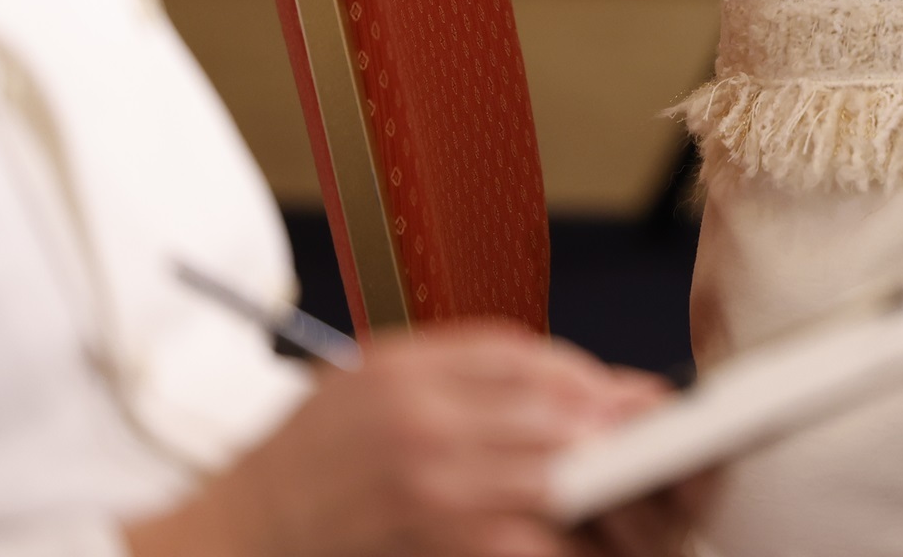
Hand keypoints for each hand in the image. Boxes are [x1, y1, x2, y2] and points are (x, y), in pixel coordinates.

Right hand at [128, 326, 681, 556]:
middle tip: (664, 445)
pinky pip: (525, 540)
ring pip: (555, 482)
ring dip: (609, 488)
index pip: (531, 363)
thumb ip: (472, 366)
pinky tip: (587, 536)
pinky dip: (565, 538)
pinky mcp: (438, 542)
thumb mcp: (376, 375)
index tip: (631, 398)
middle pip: (557, 419)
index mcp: (410, 374)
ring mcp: (432, 493)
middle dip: (619, 433)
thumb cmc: (309, 454)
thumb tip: (569, 377)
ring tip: (645, 493)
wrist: (238, 534)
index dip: (593, 381)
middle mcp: (425, 429)